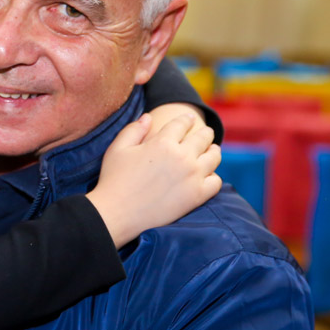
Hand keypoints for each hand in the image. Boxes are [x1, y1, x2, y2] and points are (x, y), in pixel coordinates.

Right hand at [87, 112, 221, 246]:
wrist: (118, 213)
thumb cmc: (114, 179)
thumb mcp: (118, 148)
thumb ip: (134, 129)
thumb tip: (149, 117)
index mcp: (162, 142)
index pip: (182, 124)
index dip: (186, 119)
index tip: (189, 118)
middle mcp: (182, 157)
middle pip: (203, 138)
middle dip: (205, 132)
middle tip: (206, 133)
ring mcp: (192, 176)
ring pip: (214, 157)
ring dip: (213, 151)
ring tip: (211, 150)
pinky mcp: (197, 196)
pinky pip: (215, 181)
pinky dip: (213, 176)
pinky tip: (207, 175)